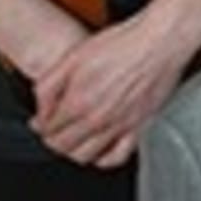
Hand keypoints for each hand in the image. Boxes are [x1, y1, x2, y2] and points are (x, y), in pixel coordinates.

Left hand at [28, 7, 200, 168]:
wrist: (160, 41)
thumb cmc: (123, 43)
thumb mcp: (73, 56)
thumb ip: (48, 86)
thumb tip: (39, 111)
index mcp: (78, 102)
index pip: (48, 130)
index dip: (42, 125)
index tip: (43, 121)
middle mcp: (98, 119)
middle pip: (63, 147)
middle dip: (54, 140)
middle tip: (55, 130)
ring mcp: (120, 126)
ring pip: (86, 156)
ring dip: (74, 151)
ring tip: (75, 139)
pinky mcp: (140, 127)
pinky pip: (117, 157)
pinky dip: (104, 159)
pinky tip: (101, 150)